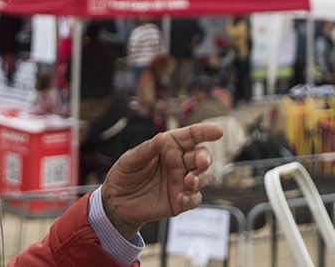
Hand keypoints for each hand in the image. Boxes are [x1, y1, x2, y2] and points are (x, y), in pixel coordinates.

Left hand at [100, 123, 221, 238]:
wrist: (117, 203)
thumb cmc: (124, 175)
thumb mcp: (129, 160)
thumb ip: (146, 150)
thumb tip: (160, 138)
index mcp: (169, 146)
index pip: (192, 135)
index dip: (206, 131)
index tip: (218, 132)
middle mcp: (179, 162)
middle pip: (202, 156)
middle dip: (206, 159)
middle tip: (201, 164)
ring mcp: (181, 181)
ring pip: (203, 177)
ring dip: (201, 178)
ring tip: (189, 182)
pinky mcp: (180, 200)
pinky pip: (194, 198)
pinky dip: (192, 198)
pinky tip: (181, 199)